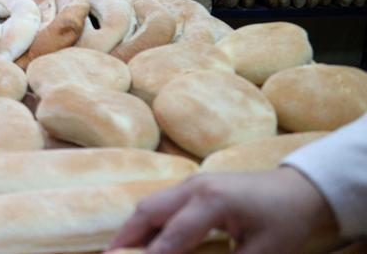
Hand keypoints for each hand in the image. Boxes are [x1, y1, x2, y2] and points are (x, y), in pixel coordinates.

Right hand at [108, 168, 335, 253]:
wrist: (303, 189)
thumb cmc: (286, 222)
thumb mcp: (265, 253)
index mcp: (212, 201)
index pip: (172, 237)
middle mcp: (194, 187)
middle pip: (147, 211)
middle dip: (126, 239)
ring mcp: (191, 183)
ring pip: (150, 205)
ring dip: (133, 230)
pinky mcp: (193, 187)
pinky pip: (160, 204)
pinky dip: (146, 223)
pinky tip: (143, 242)